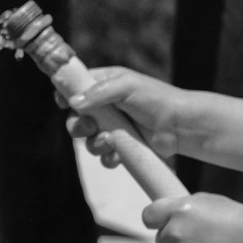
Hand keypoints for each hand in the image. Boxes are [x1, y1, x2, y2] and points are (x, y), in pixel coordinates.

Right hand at [56, 62, 178, 166]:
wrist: (180, 126)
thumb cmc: (156, 98)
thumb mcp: (127, 87)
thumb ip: (98, 93)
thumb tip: (73, 103)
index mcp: (104, 84)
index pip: (76, 86)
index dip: (65, 95)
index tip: (62, 104)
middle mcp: (106, 106)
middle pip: (76, 117)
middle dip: (78, 126)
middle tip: (89, 128)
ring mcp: (114, 127)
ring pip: (88, 140)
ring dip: (94, 143)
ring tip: (111, 142)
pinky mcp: (122, 147)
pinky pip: (104, 156)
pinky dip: (107, 158)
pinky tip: (117, 156)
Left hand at [142, 189, 242, 242]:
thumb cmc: (237, 220)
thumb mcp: (210, 202)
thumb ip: (185, 207)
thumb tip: (171, 214)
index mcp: (179, 209)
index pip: (149, 216)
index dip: (156, 221)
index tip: (161, 224)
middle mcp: (175, 231)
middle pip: (161, 240)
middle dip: (175, 241)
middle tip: (198, 240)